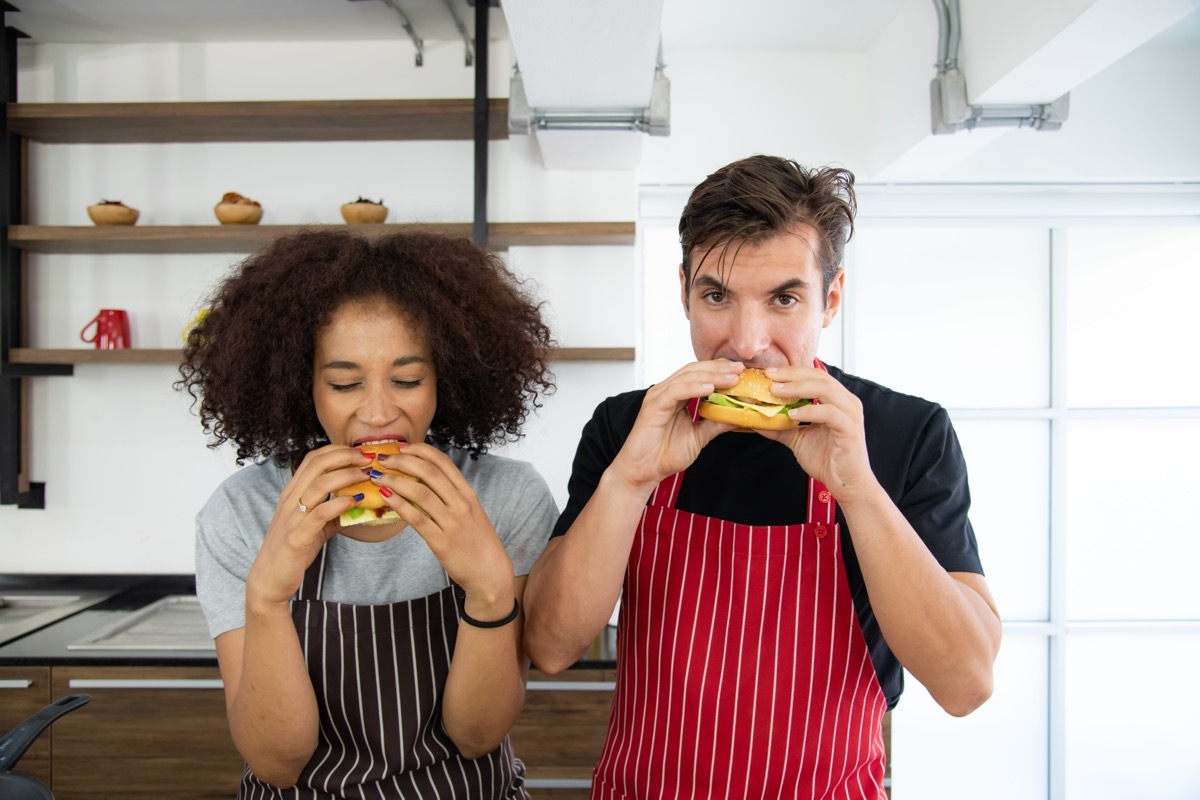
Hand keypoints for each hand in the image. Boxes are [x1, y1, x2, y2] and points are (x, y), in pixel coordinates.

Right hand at [246, 445, 371, 608]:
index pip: (312, 459)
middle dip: (345, 456)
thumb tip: (358, 504)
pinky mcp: (297, 537)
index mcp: (292, 493)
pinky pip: (320, 513)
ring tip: (367, 475)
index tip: (359, 451)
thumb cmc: (293, 550)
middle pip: (317, 465)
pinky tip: (356, 500)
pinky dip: (340, 503)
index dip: (337, 450)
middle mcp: (290, 500)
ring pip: (319, 484)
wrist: (269, 579)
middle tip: (368, 458)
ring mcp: (292, 517)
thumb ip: (333, 513)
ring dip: (347, 476)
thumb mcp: (314, 526)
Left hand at [369, 443, 514, 613]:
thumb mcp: (469, 511)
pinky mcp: (441, 541)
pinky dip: (398, 504)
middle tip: (383, 458)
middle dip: (402, 461)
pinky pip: (416, 518)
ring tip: (377, 476)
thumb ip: (451, 495)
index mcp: (467, 492)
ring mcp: (452, 521)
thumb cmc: (476, 540)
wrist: (489, 571)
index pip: (442, 461)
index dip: (420, 450)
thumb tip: (424, 479)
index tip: (402, 447)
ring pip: (420, 492)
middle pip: (429, 472)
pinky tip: (385, 496)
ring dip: (395, 480)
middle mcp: (461, 503)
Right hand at [610, 359, 743, 492]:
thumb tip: (738, 416)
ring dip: (711, 376)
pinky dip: (693, 387)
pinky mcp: (653, 406)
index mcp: (676, 395)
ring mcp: (659, 396)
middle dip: (719, 368)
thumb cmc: (664, 454)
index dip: (720, 370)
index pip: (699, 374)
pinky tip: (709, 388)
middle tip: (740, 369)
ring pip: (686, 377)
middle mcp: (667, 391)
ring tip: (731, 378)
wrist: (644, 471)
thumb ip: (715, 424)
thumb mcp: (698, 437)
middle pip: (694, 370)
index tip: (741, 372)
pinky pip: (675, 391)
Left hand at [757, 365, 877, 502]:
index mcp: (836, 400)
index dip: (791, 372)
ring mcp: (850, 414)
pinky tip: (792, 414)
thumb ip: (781, 427)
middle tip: (769, 376)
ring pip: (825, 389)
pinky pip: (830, 413)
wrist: (846, 484)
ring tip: (776, 391)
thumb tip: (757, 420)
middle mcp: (846, 402)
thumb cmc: (827, 460)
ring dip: (798, 388)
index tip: (768, 372)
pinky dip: (809, 411)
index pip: (813, 376)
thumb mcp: (798, 439)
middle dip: (792, 374)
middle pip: (819, 376)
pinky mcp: (850, 429)